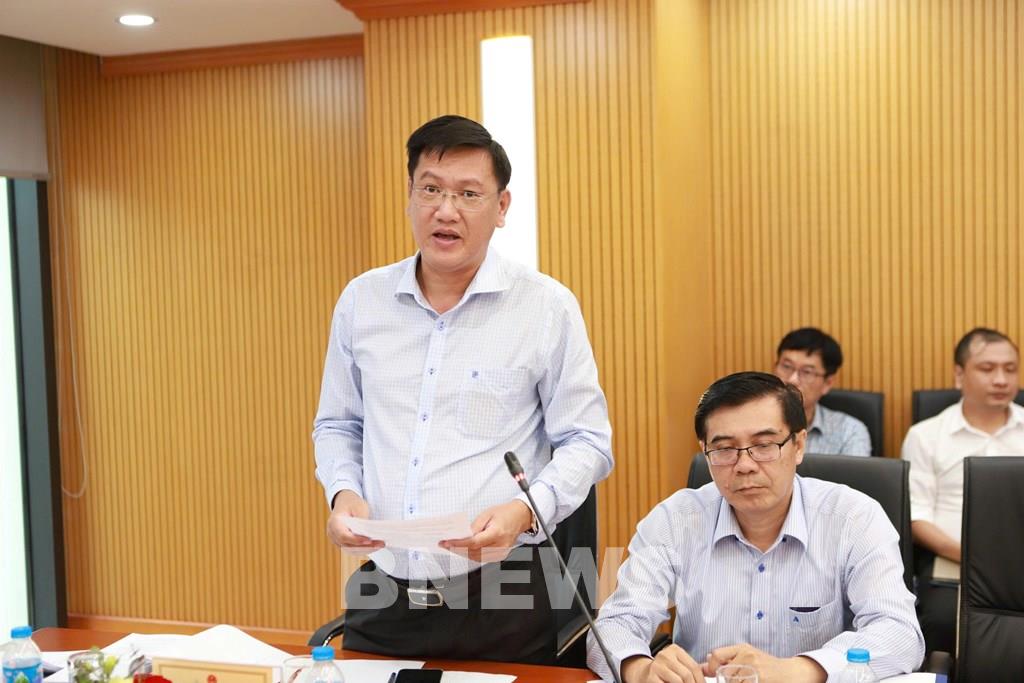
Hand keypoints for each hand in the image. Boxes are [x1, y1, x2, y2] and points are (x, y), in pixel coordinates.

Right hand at [326, 490, 384, 554]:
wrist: (345, 501)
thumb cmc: (351, 503)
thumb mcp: (359, 507)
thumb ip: (362, 520)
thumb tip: (369, 533)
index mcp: (334, 522)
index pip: (343, 535)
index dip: (356, 540)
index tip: (369, 540)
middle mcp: (332, 533)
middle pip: (348, 544)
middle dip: (365, 546)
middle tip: (380, 544)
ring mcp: (336, 539)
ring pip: (351, 549)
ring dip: (366, 549)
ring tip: (380, 545)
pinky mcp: (342, 542)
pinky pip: (352, 549)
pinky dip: (363, 549)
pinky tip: (374, 546)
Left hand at [439, 499, 533, 562]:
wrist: (519, 517)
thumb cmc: (505, 513)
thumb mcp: (487, 514)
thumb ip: (474, 526)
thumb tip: (462, 535)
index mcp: (497, 532)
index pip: (473, 542)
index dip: (458, 544)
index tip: (446, 543)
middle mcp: (500, 545)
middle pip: (473, 552)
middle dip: (457, 548)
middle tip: (446, 544)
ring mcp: (501, 552)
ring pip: (476, 557)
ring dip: (463, 552)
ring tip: (453, 545)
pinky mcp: (500, 555)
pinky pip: (482, 558)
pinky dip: (472, 554)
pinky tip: (465, 548)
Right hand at [622, 645, 704, 682]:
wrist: (642, 674)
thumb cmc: (664, 671)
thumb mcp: (678, 665)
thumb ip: (692, 668)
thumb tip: (712, 673)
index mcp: (675, 650)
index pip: (694, 667)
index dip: (701, 681)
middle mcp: (665, 655)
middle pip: (687, 675)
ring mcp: (657, 666)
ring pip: (679, 682)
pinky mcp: (651, 677)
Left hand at [703, 644, 825, 682]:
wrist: (792, 673)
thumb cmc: (768, 666)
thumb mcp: (748, 656)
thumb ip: (727, 659)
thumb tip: (703, 665)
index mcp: (743, 649)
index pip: (716, 655)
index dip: (710, 666)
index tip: (712, 673)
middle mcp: (748, 657)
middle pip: (724, 673)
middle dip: (727, 680)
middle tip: (738, 679)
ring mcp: (755, 670)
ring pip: (732, 682)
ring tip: (747, 681)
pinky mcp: (762, 680)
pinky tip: (752, 682)